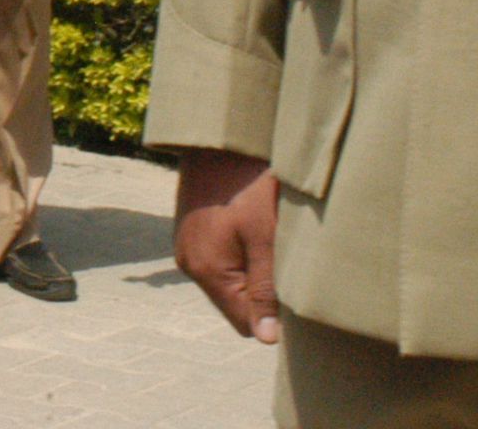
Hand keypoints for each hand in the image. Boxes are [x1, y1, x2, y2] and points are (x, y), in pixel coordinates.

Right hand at [173, 150, 279, 344]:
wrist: (217, 137)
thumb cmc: (248, 185)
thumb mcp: (266, 238)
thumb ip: (265, 291)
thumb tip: (267, 339)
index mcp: (206, 270)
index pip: (244, 323)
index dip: (273, 314)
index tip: (291, 283)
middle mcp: (189, 262)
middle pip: (236, 303)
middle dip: (261, 290)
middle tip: (282, 255)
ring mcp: (186, 244)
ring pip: (229, 280)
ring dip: (251, 269)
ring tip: (267, 237)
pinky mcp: (190, 229)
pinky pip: (220, 259)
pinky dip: (239, 252)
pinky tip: (251, 226)